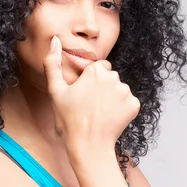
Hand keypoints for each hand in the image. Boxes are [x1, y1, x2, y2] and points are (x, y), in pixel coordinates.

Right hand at [43, 36, 139, 152]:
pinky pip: (128, 102)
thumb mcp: (55, 92)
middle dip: (101, 88)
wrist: (88, 147)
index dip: (89, 81)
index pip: (97, 68)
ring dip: (111, 98)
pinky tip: (109, 119)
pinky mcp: (134, 105)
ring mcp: (126, 92)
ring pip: (118, 89)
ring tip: (99, 114)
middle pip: (109, 77)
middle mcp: (113, 77)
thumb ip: (52, 63)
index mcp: (95, 71)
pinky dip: (121, 109)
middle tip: (89, 107)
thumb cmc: (69, 121)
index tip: (82, 95)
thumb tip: (55, 40)